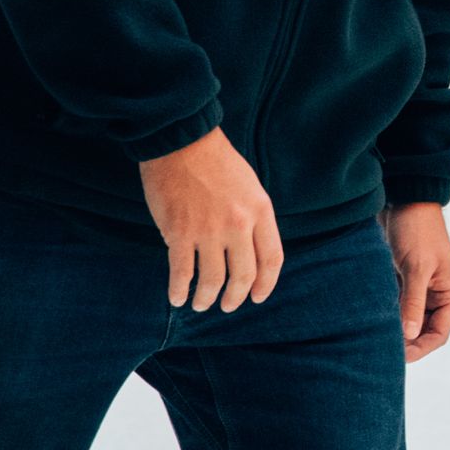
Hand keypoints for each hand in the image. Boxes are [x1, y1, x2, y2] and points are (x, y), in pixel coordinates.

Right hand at [139, 127, 282, 311]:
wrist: (182, 144)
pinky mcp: (179, 233)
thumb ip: (254, 217)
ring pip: (213, 279)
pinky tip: (177, 298)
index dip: (266, 284)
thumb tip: (251, 249)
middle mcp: (238, 225)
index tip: (258, 297)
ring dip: (207, 298)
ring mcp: (209, 231)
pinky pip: (182, 272)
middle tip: (229, 305)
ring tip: (202, 304)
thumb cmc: (216, 162)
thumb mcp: (250, 187)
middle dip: (236, 296)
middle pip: (244, 274)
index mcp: (260, 212)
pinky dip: (179, 290)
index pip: (272, 259)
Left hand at [382, 202, 449, 360]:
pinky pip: (398, 306)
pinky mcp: (406, 281)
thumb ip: (412, 303)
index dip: (420, 348)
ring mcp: (422, 288)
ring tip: (373, 338)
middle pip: (424, 330)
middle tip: (381, 351)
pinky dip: (387, 315)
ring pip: (409, 320)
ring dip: (395, 329)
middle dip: (406, 342)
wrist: (405, 200)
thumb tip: (408, 337)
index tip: (397, 358)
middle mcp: (439, 294)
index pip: (439, 334)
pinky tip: (371, 321)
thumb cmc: (417, 231)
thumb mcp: (416, 268)